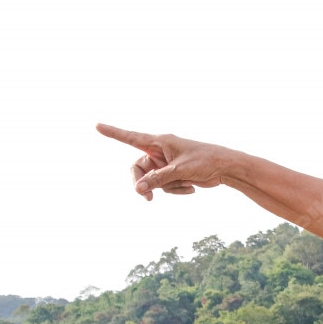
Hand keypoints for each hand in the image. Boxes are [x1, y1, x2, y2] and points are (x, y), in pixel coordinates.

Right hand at [97, 124, 238, 199]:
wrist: (225, 169)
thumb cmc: (206, 162)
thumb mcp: (180, 171)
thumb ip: (158, 179)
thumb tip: (139, 188)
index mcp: (160, 141)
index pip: (131, 137)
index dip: (113, 133)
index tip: (97, 125)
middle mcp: (160, 151)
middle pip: (138, 168)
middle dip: (142, 183)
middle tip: (146, 198)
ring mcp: (166, 163)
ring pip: (152, 181)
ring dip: (166, 188)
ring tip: (185, 184)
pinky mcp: (173, 173)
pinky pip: (164, 186)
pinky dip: (175, 190)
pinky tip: (191, 188)